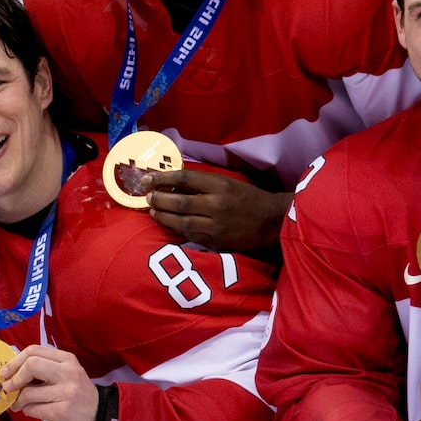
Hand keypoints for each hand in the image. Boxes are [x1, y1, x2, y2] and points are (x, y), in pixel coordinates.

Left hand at [0, 345, 98, 420]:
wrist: (100, 418)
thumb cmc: (76, 394)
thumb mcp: (65, 374)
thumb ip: (44, 368)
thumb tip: (11, 371)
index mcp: (66, 359)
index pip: (34, 351)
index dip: (15, 361)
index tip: (5, 372)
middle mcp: (68, 372)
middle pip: (31, 365)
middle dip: (14, 378)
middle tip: (8, 388)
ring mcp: (66, 392)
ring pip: (29, 392)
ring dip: (19, 400)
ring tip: (19, 404)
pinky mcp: (62, 412)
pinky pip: (33, 410)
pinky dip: (28, 411)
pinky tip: (33, 412)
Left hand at [142, 168, 290, 253]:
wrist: (273, 223)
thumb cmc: (249, 199)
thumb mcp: (229, 183)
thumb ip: (204, 182)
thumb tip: (172, 181)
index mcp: (221, 185)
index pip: (185, 178)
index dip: (162, 178)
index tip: (147, 178)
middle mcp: (217, 204)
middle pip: (180, 201)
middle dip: (158, 198)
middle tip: (147, 196)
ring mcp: (216, 225)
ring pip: (181, 221)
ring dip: (162, 215)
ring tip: (152, 210)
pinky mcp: (216, 242)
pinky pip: (189, 235)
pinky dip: (174, 228)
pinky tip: (166, 223)